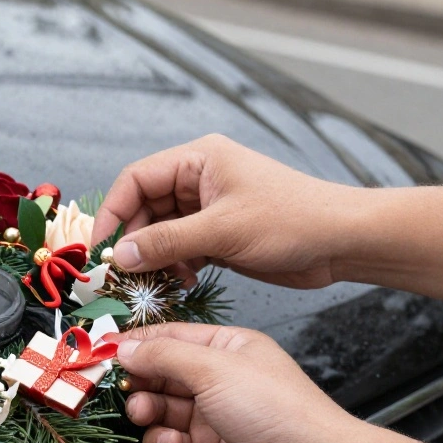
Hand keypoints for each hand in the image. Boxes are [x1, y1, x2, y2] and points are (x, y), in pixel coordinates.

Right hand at [92, 134, 359, 288]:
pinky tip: (182, 282)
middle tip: (122, 274)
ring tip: (156, 282)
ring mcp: (208, 208)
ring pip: (161, 232)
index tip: (100, 249)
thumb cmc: (292, 220)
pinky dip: (175, 266)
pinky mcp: (219, 234)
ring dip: (155, 258)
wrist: (341, 242)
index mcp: (198, 160)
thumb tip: (120, 255)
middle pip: (144, 208)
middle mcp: (199, 179)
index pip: (136, 180)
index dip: (113, 213)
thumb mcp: (222, 230)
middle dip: (134, 241)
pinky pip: (181, 248)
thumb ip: (166, 242)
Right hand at [112, 322, 358, 442]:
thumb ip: (163, 356)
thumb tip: (125, 347)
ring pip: (158, 409)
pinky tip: (171, 442)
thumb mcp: (214, 368)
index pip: (168, 338)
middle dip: (137, 379)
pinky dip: (161, 442)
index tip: (103, 348)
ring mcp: (208, 418)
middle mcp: (215, 381)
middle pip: (158, 374)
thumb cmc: (278, 408)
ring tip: (146, 413)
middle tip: (118, 384)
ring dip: (146, 411)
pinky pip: (166, 442)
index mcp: (225, 349)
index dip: (135, 343)